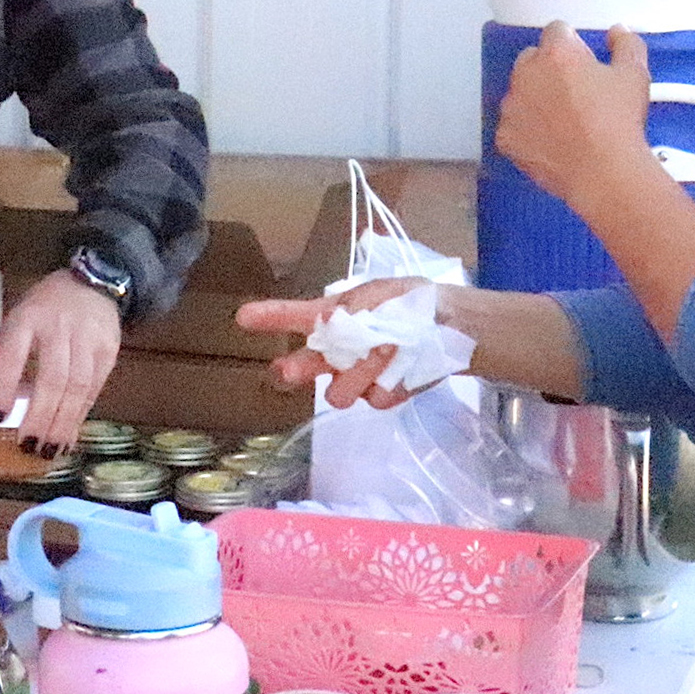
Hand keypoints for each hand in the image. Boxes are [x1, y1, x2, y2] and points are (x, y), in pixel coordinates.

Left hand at [0, 270, 122, 456]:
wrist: (92, 284)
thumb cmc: (43, 310)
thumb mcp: (12, 323)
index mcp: (27, 318)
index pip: (13, 354)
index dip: (3, 386)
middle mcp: (59, 326)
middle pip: (53, 377)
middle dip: (41, 417)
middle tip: (28, 446)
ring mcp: (88, 338)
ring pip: (78, 387)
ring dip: (63, 423)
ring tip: (49, 450)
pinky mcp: (109, 350)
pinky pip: (95, 389)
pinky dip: (81, 415)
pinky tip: (69, 435)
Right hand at [234, 276, 435, 410]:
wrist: (452, 329)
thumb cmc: (411, 303)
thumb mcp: (383, 293)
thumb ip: (353, 307)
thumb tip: (325, 323)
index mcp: (333, 316)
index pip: (293, 316)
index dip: (268, 317)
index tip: (242, 318)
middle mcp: (338, 350)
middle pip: (303, 366)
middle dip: (292, 370)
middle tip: (286, 373)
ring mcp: (357, 377)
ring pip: (337, 391)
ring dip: (358, 375)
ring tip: (385, 353)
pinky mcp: (382, 395)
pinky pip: (373, 400)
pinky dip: (389, 385)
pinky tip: (402, 369)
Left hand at [496, 23, 656, 211]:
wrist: (603, 171)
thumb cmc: (617, 124)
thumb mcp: (635, 74)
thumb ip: (626, 44)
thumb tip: (619, 33)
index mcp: (556, 53)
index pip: (557, 31)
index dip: (573, 44)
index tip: (581, 59)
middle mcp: (527, 74)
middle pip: (533, 59)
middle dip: (550, 69)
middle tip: (576, 91)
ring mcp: (512, 107)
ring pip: (520, 92)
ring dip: (536, 99)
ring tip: (566, 119)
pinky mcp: (505, 136)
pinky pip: (513, 125)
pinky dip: (527, 130)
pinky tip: (552, 140)